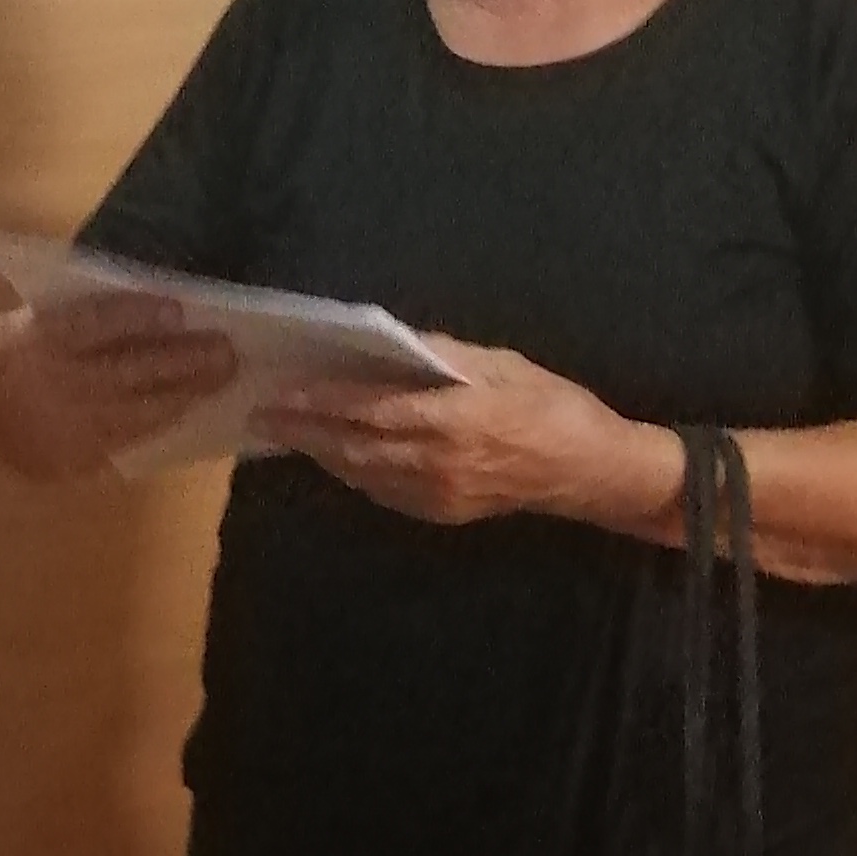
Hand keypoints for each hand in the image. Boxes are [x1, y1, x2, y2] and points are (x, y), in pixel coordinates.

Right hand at [0, 294, 239, 481]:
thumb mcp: (17, 323)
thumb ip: (68, 319)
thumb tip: (136, 310)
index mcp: (34, 342)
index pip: (94, 324)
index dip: (138, 316)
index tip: (179, 308)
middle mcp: (54, 385)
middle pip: (128, 370)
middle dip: (181, 360)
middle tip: (225, 349)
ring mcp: (66, 426)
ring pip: (136, 409)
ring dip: (183, 393)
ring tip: (220, 378)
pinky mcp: (75, 458)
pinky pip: (128, 437)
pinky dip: (160, 420)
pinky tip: (187, 407)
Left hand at [263, 338, 681, 531]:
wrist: (593, 472)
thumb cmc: (553, 406)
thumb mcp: (502, 365)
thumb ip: (444, 356)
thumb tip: (393, 341)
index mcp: (452, 419)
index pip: (368, 410)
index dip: (321, 403)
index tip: (282, 393)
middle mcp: (437, 463)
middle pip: (353, 447)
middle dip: (304, 432)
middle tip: (262, 416)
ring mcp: (437, 495)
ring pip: (362, 474)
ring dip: (322, 453)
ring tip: (286, 432)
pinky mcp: (441, 514)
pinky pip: (383, 492)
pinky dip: (353, 471)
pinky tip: (335, 453)